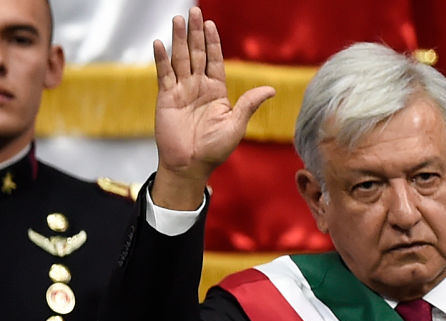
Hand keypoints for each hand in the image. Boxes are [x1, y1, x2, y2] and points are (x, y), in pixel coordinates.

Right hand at [151, 7, 274, 208]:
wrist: (191, 165)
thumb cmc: (215, 149)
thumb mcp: (236, 125)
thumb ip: (249, 104)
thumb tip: (271, 89)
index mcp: (216, 92)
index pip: (214, 61)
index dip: (212, 43)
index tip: (210, 25)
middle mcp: (198, 87)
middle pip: (196, 54)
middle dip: (195, 33)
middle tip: (194, 11)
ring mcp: (181, 91)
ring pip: (180, 59)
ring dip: (178, 39)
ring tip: (178, 20)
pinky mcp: (166, 98)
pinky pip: (164, 74)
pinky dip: (161, 59)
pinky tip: (160, 43)